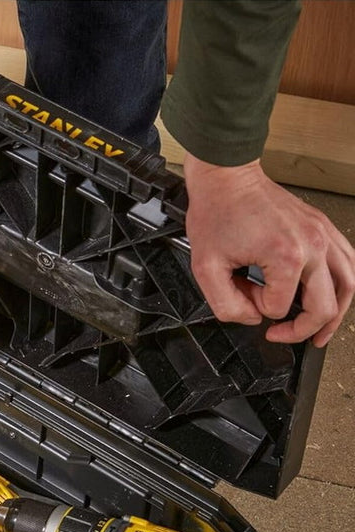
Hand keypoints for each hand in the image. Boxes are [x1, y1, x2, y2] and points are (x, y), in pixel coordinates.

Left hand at [184, 154, 354, 347]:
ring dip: (336, 315)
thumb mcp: (206, 269)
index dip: (257, 308)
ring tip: (321, 333)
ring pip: (348, 285)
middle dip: (301, 329)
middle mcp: (313, 245)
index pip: (279, 307)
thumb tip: (251, 318)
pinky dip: (343, 285)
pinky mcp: (324, 227)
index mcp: (286, 256)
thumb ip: (227, 305)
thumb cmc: (218, 214)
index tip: (244, 294)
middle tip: (282, 335)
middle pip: (325, 306)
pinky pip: (349, 262)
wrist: (228, 179)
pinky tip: (332, 297)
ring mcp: (323, 234)